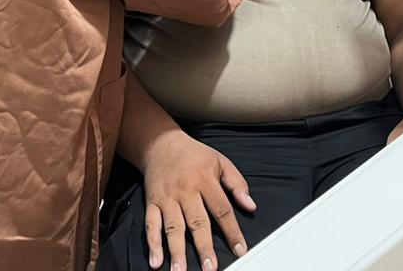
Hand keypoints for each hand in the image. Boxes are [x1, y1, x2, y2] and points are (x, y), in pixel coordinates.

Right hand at [140, 131, 255, 270]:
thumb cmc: (194, 155)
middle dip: (204, 246)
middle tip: (210, 268)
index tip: (240, 250)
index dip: (232, 231)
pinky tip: (156, 261)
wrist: (161, 143)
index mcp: (205, 179)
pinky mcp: (151, 202)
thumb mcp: (220, 161)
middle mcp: (185, 190)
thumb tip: (251, 206)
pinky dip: (152, 244)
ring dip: (177, 251)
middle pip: (197, 222)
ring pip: (173, 227)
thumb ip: (237, 183)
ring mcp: (167, 198)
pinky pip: (151, 224)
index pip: (222, 209)